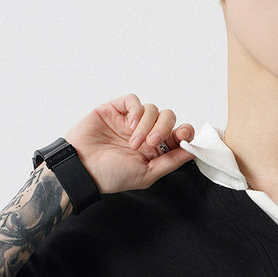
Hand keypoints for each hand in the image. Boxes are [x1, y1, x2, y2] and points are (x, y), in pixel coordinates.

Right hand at [67, 95, 195, 194]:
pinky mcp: (115, 110)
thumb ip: (171, 161)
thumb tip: (195, 151)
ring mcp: (130, 121)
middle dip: (164, 128)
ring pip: (153, 109)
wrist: (82, 168)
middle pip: (168, 118)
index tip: (182, 135)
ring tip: (133, 141)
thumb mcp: (147, 174)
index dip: (184, 132)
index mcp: (155, 150)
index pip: (178, 134)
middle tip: (152, 142)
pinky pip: (133, 100)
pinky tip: (128, 125)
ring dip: (146, 124)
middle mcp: (145, 133)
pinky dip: (136, 110)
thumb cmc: (111, 176)